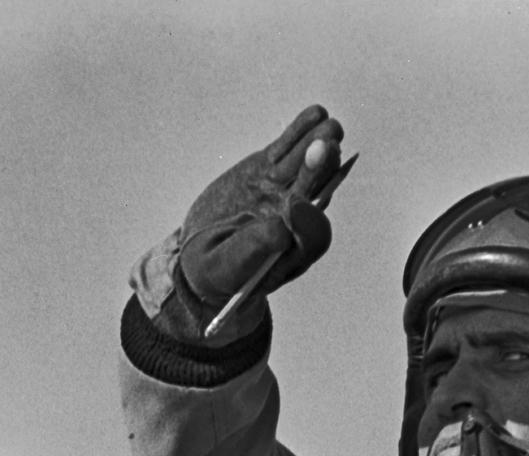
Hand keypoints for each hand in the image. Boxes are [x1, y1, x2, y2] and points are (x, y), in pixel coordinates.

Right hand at [178, 104, 344, 319]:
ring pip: (305, 165)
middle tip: (327, 144)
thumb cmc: (218, 269)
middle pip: (316, 192)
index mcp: (292, 250)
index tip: (294, 203)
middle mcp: (295, 219)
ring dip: (317, 144)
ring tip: (328, 124)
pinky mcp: (268, 171)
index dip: (309, 218)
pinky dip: (299, 133)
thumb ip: (254, 252)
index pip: (313, 233)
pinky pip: (287, 151)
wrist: (201, 252)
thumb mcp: (229, 267)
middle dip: (321, 167)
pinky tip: (315, 114)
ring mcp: (282, 191)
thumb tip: (282, 232)